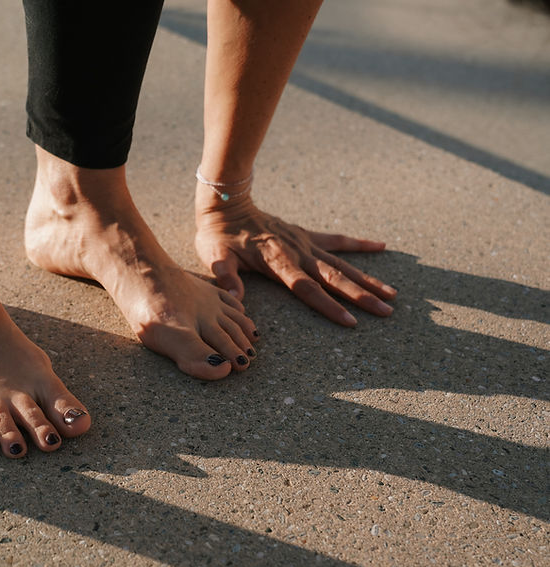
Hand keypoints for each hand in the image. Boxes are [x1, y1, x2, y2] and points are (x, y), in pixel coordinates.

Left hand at [195, 199, 396, 325]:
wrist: (226, 204)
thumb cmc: (218, 236)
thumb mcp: (214, 258)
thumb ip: (226, 278)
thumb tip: (235, 299)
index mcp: (277, 261)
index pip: (307, 288)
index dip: (329, 305)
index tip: (351, 320)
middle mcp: (297, 252)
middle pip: (333, 278)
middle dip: (361, 296)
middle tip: (386, 311)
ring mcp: (304, 242)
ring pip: (341, 263)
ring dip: (367, 278)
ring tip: (392, 293)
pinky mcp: (305, 235)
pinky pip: (336, 240)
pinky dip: (359, 244)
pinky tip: (382, 246)